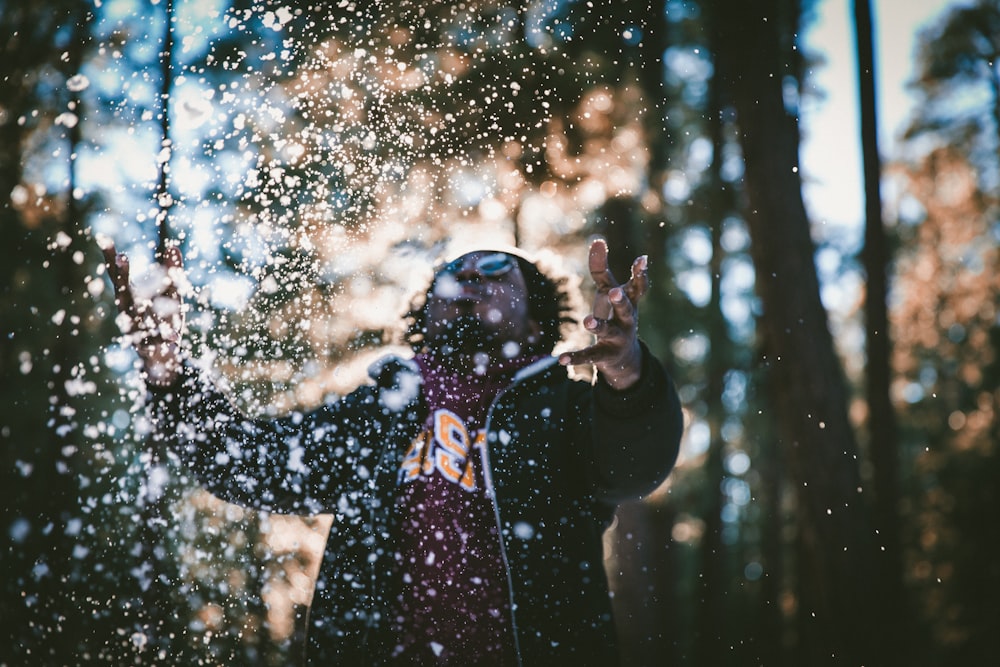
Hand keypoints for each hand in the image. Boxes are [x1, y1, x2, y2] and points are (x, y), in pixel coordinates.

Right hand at [101, 240, 186, 385]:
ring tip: (140, 296)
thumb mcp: (172, 296)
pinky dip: (166, 341)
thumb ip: (172, 274)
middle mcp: (128, 314)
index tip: (105, 240)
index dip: (112, 260)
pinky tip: (174, 341)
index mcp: (131, 299)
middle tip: (122, 257)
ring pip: (135, 319)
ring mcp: (136, 332)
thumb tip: (173, 247)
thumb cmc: (165, 322)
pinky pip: (157, 344)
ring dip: (137, 306)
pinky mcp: (149, 350)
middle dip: (122, 276)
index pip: (119, 278)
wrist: (165, 359)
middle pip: (123, 294)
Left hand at [559, 238, 646, 389]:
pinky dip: (575, 357)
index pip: (638, 287)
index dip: (640, 274)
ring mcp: (617, 338)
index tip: (642, 260)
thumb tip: (598, 240)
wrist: (624, 357)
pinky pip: (589, 356)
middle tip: (615, 291)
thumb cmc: (615, 314)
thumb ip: (601, 268)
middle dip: (621, 301)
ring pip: (609, 331)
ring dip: (598, 325)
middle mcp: (628, 320)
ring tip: (587, 321)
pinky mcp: (604, 355)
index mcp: (630, 303)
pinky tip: (561, 359)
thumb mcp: (607, 291)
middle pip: (627, 309)